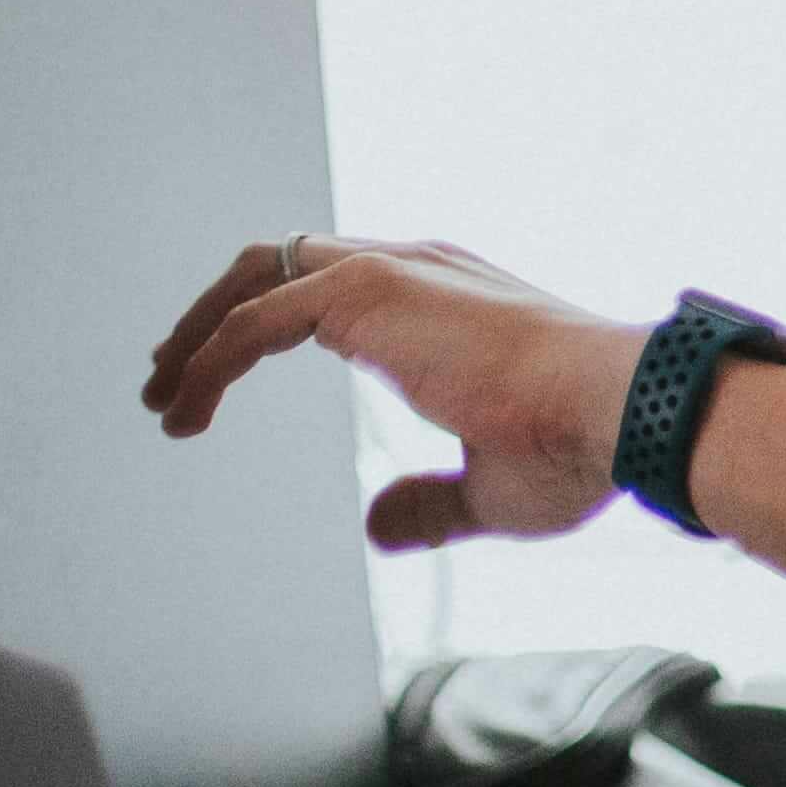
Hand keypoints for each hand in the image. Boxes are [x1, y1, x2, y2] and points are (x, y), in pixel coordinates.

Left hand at [143, 237, 653, 551]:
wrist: (623, 410)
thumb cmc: (581, 447)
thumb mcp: (491, 488)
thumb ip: (430, 502)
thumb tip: (379, 525)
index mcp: (449, 297)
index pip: (337, 283)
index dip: (272, 325)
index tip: (226, 377)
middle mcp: (416, 266)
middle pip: (282, 260)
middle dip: (215, 315)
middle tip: (170, 375)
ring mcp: (391, 272)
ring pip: (257, 274)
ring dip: (196, 334)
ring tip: (162, 395)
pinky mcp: (368, 294)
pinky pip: (254, 321)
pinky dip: (206, 362)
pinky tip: (185, 412)